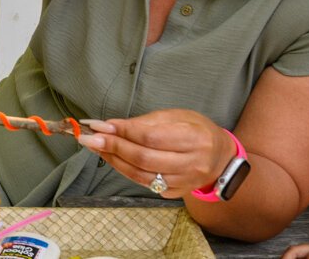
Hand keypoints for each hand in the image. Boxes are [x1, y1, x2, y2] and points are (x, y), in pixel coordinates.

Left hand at [77, 110, 232, 198]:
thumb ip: (145, 122)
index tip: (100, 125)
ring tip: (94, 147)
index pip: (151, 137)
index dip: (123, 132)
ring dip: (112, 160)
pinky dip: (124, 170)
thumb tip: (112, 126)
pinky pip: (143, 183)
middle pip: (143, 158)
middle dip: (112, 147)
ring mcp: (184, 182)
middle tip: (89, 137)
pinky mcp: (175, 193)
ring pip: (140, 174)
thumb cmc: (196, 132)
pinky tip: (111, 158)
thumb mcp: (178, 117)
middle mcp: (192, 164)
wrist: (220, 158)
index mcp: (196, 139)